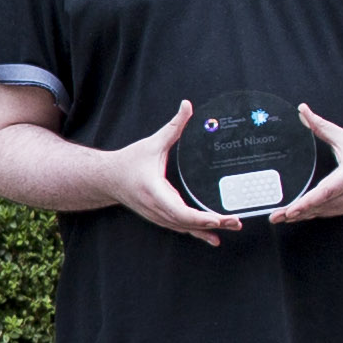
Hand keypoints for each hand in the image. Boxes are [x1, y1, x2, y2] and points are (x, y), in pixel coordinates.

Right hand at [94, 102, 248, 243]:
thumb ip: (173, 126)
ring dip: (208, 229)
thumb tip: (187, 106)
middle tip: (235, 222)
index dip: (200, 218)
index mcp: (154, 191)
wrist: (107, 179)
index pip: (179, 211)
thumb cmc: (128, 162)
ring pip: (185, 228)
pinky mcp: (160, 217)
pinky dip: (198, 232)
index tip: (218, 217)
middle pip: (187, 223)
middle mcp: (156, 208)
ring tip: (232, 227)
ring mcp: (157, 215)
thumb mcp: (152, 143)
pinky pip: (181, 228)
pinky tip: (214, 236)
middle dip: (213, 223)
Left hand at [270, 104, 342, 219]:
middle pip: (321, 206)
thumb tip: (303, 111)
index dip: (307, 202)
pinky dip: (316, 214)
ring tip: (282, 217)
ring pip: (325, 212)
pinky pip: (332, 213)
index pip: (325, 192)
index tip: (291, 210)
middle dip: (297, 213)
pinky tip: (302, 214)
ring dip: (304, 215)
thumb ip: (321, 126)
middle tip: (275, 217)